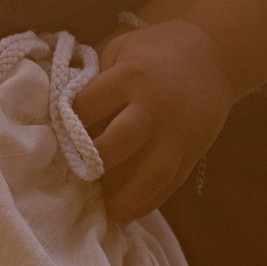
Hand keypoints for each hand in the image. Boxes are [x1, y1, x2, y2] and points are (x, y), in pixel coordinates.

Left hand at [74, 16, 234, 221]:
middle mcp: (155, 106)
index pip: (89, 105)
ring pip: (153, 172)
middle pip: (121, 141)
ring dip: (126, 197)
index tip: (52, 137)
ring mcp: (178, 132)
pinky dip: (149, 202)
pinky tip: (128, 215)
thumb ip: (93, 79)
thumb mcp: (119, 50)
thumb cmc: (153, 52)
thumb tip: (60, 114)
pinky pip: (171, 183)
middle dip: (94, 162)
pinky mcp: (193, 152)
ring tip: (104, 213)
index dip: (67, 123)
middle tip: (74, 176)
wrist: (214, 56)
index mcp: (131, 75)